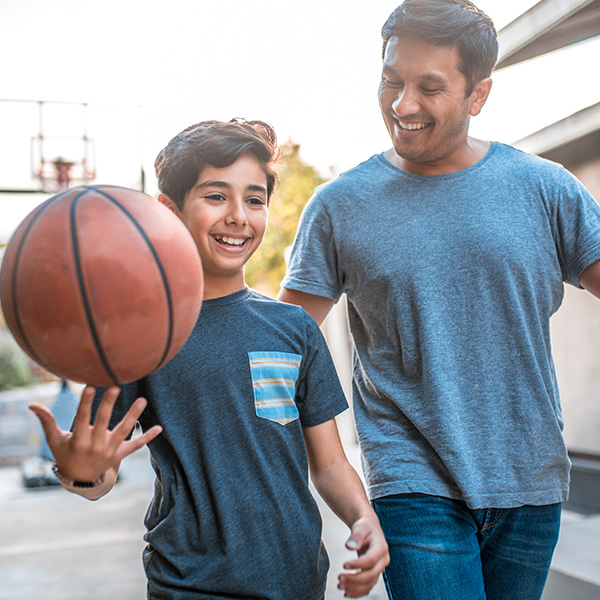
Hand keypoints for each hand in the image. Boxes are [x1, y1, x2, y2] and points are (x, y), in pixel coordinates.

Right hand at [29, 385, 161, 482]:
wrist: (80, 480)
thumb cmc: (67, 454)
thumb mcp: (55, 440)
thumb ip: (46, 421)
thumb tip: (32, 404)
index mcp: (78, 440)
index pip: (82, 418)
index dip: (86, 402)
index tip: (90, 386)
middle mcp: (95, 445)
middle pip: (103, 422)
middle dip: (109, 405)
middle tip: (116, 387)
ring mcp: (110, 450)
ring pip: (124, 431)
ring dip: (133, 416)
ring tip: (142, 400)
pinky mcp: (121, 454)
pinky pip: (136, 446)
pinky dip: (148, 437)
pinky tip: (159, 428)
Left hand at [338, 516, 389, 597]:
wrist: (370, 529)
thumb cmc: (365, 527)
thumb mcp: (361, 527)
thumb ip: (356, 536)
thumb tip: (349, 546)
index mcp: (381, 548)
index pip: (370, 560)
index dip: (358, 564)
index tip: (344, 565)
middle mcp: (383, 561)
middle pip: (371, 575)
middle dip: (355, 579)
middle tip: (339, 578)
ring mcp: (379, 569)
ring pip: (369, 584)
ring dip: (354, 588)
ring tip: (339, 585)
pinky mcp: (374, 574)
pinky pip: (368, 586)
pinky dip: (358, 592)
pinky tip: (346, 592)